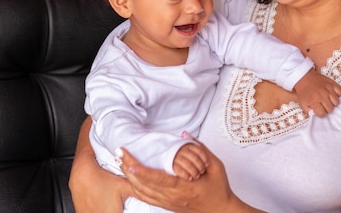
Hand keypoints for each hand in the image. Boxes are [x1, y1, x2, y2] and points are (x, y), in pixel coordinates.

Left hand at [69, 117, 132, 212]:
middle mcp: (76, 171)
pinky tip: (108, 160)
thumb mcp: (125, 186)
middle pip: (85, 144)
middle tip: (110, 121)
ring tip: (112, 137)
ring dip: (97, 146)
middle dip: (97, 132)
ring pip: (86, 155)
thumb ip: (133, 170)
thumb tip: (145, 156)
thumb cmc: (106, 209)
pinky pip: (87, 166)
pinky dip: (96, 158)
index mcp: (84, 166)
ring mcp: (77, 181)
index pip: (86, 135)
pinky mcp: (81, 189)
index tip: (100, 110)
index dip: (93, 121)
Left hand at [118, 138, 263, 212]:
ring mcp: (168, 202)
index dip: (143, 172)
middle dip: (129, 169)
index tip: (131, 163)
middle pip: (144, 185)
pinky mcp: (167, 205)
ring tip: (120, 162)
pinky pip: (146, 198)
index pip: (159, 179)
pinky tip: (129, 178)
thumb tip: (186, 135)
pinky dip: (135, 188)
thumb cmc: (218, 188)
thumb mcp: (216, 166)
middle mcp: (173, 197)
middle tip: (120, 154)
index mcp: (184, 187)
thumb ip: (201, 149)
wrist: (220, 210)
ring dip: (129, 177)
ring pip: (142, 192)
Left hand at [294, 69, 340, 116]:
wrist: (304, 78)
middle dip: (326, 108)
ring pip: (337, 102)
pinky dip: (337, 94)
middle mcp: (322, 95)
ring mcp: (328, 89)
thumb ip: (308, 111)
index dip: (320, 113)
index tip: (318, 109)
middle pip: (330, 109)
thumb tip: (316, 114)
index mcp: (313, 100)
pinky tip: (331, 94)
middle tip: (322, 104)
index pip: (322, 114)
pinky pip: (340, 92)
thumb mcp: (302, 103)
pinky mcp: (332, 83)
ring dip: (332, 102)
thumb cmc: (303, 91)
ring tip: (327, 99)